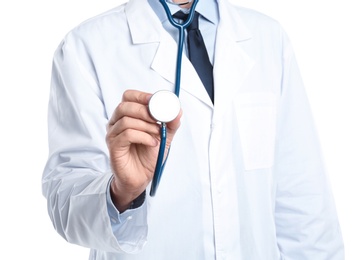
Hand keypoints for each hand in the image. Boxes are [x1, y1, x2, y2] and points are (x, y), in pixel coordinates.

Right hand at [106, 90, 181, 211]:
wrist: (142, 177)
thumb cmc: (149, 155)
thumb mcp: (165, 136)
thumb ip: (171, 123)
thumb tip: (178, 110)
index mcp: (127, 116)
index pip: (128, 96)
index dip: (142, 96)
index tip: (156, 101)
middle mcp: (116, 123)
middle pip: (124, 106)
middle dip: (144, 111)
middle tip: (158, 120)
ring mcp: (113, 134)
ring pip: (126, 120)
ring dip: (146, 126)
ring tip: (157, 134)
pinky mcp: (114, 146)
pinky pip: (126, 135)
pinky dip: (143, 136)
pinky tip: (152, 143)